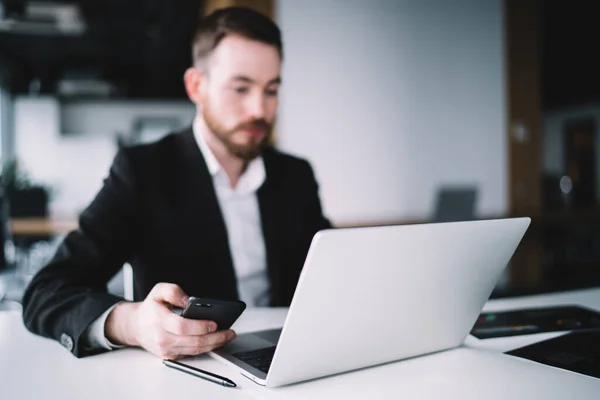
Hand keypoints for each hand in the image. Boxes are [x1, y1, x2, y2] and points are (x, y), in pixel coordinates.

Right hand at [105, 283, 235, 358]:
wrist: (136, 326)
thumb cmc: (150, 308)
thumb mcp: (158, 291)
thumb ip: (173, 291)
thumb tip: (188, 300)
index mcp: (159, 321)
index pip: (182, 327)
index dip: (200, 326)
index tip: (215, 323)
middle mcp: (162, 338)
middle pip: (193, 342)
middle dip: (215, 338)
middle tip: (230, 332)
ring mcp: (166, 350)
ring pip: (195, 350)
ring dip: (214, 344)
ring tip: (227, 336)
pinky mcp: (171, 356)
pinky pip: (192, 354)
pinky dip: (206, 348)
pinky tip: (216, 341)